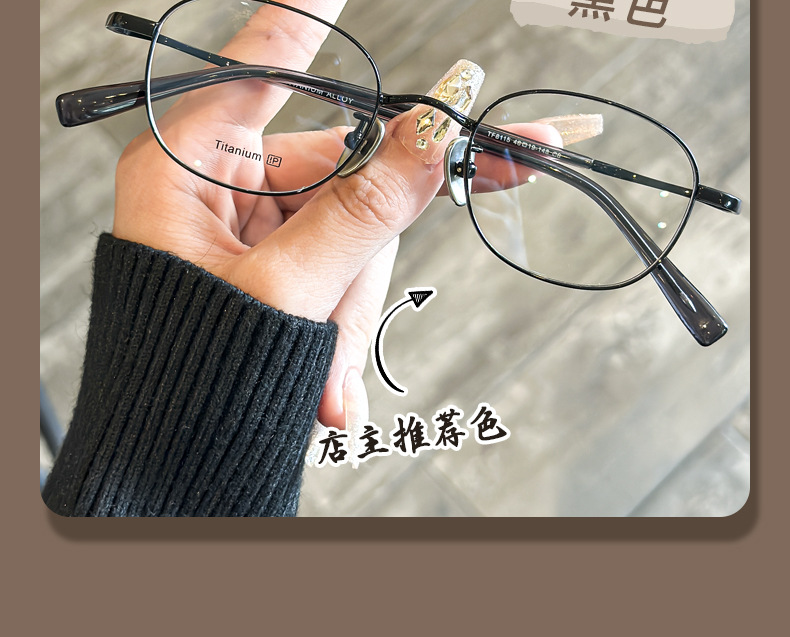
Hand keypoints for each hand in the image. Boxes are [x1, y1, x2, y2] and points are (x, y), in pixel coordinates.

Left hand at [111, 0, 463, 428]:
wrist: (178, 453)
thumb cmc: (192, 368)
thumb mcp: (283, 290)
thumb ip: (364, 210)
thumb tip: (434, 133)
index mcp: (190, 167)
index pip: (264, 66)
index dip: (308, 15)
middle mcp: (225, 188)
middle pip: (342, 173)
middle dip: (376, 242)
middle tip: (489, 190)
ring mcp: (260, 230)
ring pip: (356, 236)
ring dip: (350, 314)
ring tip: (324, 382)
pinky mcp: (286, 268)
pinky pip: (344, 277)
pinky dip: (342, 335)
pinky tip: (326, 395)